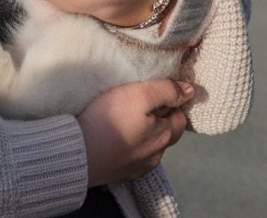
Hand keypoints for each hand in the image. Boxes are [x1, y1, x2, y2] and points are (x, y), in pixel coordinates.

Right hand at [78, 79, 192, 185]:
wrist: (77, 153)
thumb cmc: (109, 120)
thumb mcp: (138, 94)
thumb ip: (165, 91)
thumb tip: (189, 91)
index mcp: (164, 136)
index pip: (180, 117)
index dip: (170, 103)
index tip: (154, 94)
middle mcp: (156, 156)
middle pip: (166, 133)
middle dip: (158, 119)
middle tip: (138, 105)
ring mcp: (138, 169)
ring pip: (149, 147)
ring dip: (142, 134)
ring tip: (123, 121)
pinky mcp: (120, 175)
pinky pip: (132, 159)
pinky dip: (128, 147)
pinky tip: (114, 139)